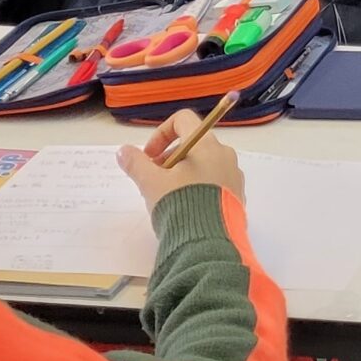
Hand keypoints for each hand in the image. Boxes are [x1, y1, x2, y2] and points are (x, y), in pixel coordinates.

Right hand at [117, 111, 244, 212]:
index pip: (183, 120)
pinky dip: (196, 186)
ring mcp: (234, 175)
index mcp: (207, 145)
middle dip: (168, 158)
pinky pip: (214, 182)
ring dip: (181, 174)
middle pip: (193, 144)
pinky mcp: (237, 195)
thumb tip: (123, 150)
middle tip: (153, 180)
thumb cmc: (180, 204)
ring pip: (203, 164)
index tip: (149, 157)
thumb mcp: (151, 183)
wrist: (208, 241)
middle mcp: (225, 155)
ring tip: (167, 196)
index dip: (161, 134)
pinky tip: (185, 207)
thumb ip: (136, 163)